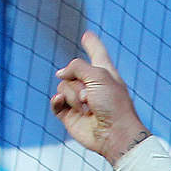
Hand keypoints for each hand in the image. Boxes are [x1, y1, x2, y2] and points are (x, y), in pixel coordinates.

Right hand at [50, 32, 147, 164]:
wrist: (114, 134)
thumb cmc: (114, 104)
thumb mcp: (99, 76)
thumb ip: (77, 67)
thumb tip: (60, 74)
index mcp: (105, 74)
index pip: (97, 54)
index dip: (92, 45)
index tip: (87, 36)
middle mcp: (92, 85)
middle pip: (71, 71)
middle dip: (78, 82)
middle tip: (92, 97)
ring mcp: (79, 100)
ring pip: (62, 86)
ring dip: (73, 96)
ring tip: (88, 108)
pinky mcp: (69, 114)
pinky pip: (55, 102)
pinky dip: (58, 101)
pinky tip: (62, 103)